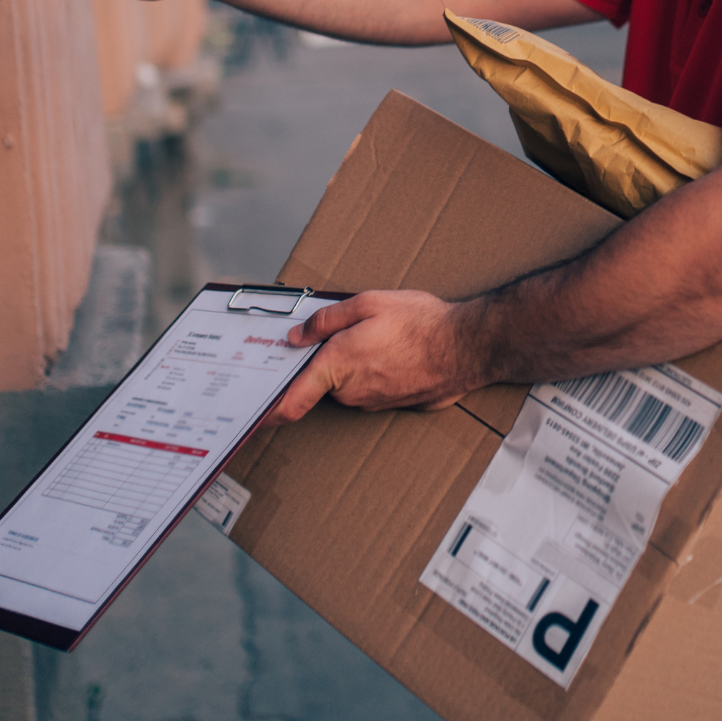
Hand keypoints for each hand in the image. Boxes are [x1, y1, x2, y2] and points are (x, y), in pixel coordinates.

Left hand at [263, 290, 480, 424]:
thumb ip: (327, 320)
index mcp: (337, 365)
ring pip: (348, 385)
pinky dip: (378, 372)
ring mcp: (373, 402)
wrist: (468, 347)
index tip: (253, 417)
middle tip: (347, 335)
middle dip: (327, 362)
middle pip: (322, 382)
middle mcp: (351, 391)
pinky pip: (373, 388)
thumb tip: (297, 335)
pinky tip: (397, 352)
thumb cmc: (422, 323)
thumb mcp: (369, 303)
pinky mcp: (394, 404)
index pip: (291, 401)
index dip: (269, 410)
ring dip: (356, 366)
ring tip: (382, 338)